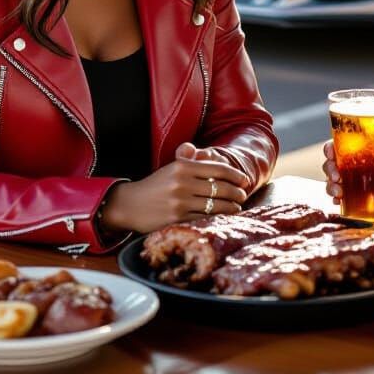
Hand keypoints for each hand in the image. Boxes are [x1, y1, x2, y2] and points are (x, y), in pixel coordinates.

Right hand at [101, 144, 249, 232]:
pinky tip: (222, 218)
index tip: (244, 180)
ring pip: (215, 205)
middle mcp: (182, 182)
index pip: (218, 169)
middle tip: (243, 196)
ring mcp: (179, 201)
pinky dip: (216, 218)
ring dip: (231, 207)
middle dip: (237, 193)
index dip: (235, 175)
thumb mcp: (172, 168)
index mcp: (183, 166)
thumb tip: (213, 155)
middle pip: (220, 188)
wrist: (129, 205)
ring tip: (237, 207)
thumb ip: (192, 160)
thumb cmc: (155, 185)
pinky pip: (204, 218)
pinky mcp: (176, 218)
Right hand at [321, 140, 373, 206]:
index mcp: (361, 149)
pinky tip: (338, 202)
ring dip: (331, 186)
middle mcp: (352, 163)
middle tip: (337, 177)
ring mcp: (353, 179)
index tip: (330, 153)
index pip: (338, 144)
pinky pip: (340, 196)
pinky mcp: (357, 194)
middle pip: (331, 163)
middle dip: (329, 170)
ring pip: (332, 180)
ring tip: (338, 193)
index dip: (330, 148)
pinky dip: (336, 199)